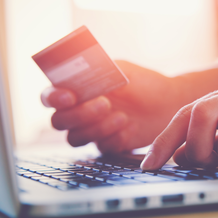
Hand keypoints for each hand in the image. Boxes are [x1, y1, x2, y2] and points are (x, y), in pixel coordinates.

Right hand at [41, 60, 187, 152]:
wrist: (167, 102)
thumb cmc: (143, 82)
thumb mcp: (121, 69)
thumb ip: (98, 69)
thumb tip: (78, 69)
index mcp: (77, 90)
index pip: (50, 96)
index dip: (53, 98)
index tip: (69, 96)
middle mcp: (79, 112)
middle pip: (58, 121)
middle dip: (79, 114)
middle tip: (105, 104)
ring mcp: (92, 130)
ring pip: (75, 139)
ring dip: (97, 128)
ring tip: (123, 116)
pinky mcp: (107, 144)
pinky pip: (101, 148)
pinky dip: (115, 139)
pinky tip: (131, 127)